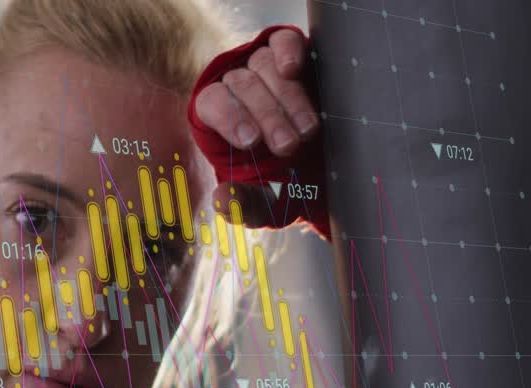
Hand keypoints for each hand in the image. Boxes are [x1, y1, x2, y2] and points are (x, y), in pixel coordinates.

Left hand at [192, 28, 321, 228]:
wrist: (320, 165)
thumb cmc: (284, 180)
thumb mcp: (265, 200)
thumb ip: (243, 204)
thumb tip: (222, 200)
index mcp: (217, 117)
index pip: (210, 103)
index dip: (229, 119)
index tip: (250, 142)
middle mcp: (235, 84)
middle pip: (241, 87)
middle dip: (266, 118)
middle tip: (287, 147)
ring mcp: (261, 65)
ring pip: (264, 67)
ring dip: (287, 99)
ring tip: (307, 131)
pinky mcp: (289, 52)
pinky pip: (281, 40)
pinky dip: (287, 51)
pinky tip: (293, 70)